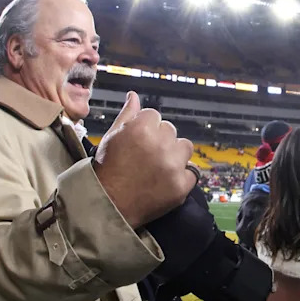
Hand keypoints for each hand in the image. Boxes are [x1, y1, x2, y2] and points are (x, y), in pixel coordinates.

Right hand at [93, 91, 196, 228]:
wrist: (109, 205)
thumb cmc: (107, 169)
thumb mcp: (111, 137)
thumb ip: (127, 114)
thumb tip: (134, 95)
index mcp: (141, 128)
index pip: (154, 115)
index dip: (145, 128)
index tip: (138, 141)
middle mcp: (160, 144)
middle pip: (170, 130)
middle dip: (160, 140)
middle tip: (146, 156)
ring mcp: (173, 166)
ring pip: (185, 147)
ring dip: (176, 154)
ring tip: (159, 166)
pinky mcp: (181, 185)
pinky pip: (192, 172)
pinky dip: (182, 176)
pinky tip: (167, 180)